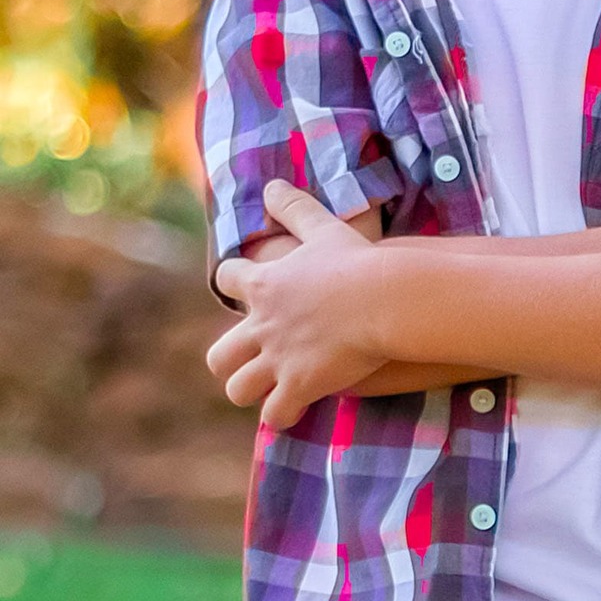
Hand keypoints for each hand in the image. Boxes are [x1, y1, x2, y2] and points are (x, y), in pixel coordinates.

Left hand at [207, 180, 389, 430]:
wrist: (382, 298)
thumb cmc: (356, 261)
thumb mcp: (323, 227)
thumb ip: (294, 208)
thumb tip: (271, 186)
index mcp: (264, 285)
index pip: (226, 281)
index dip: (234, 284)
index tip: (246, 288)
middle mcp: (262, 325)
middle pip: (218, 354)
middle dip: (230, 359)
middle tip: (254, 357)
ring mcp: (277, 359)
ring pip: (238, 389)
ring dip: (253, 390)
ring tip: (272, 388)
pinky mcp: (299, 385)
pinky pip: (275, 414)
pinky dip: (283, 414)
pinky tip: (297, 409)